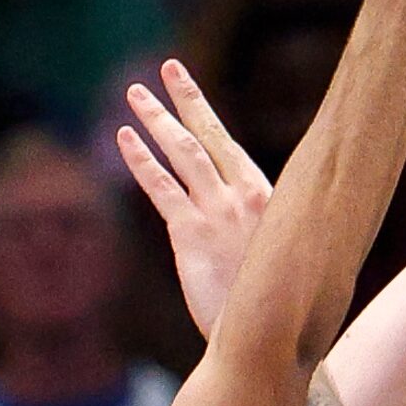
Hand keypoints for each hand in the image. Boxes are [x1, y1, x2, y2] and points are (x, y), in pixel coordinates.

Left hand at [115, 61, 271, 339]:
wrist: (269, 337)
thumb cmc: (279, 306)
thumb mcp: (281, 258)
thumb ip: (266, 231)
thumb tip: (258, 226)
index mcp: (269, 198)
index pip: (229, 145)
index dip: (205, 113)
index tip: (187, 87)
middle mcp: (244, 196)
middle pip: (208, 135)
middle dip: (186, 99)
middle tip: (167, 67)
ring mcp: (217, 212)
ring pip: (183, 152)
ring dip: (157, 118)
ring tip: (135, 93)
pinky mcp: (190, 234)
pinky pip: (161, 187)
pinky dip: (141, 160)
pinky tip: (125, 138)